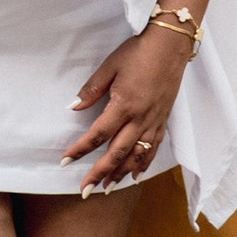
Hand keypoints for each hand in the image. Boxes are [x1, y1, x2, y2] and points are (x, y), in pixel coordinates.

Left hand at [65, 23, 193, 194]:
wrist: (171, 45)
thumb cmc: (138, 52)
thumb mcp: (110, 66)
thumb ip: (92, 89)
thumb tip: (73, 107)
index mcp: (124, 105)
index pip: (98, 134)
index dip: (81, 149)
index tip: (66, 161)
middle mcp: (140, 119)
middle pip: (117, 153)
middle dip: (100, 173)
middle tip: (86, 190)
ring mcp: (153, 122)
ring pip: (136, 156)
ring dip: (121, 174)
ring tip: (107, 188)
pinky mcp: (163, 121)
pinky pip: (153, 149)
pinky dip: (143, 165)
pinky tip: (136, 175)